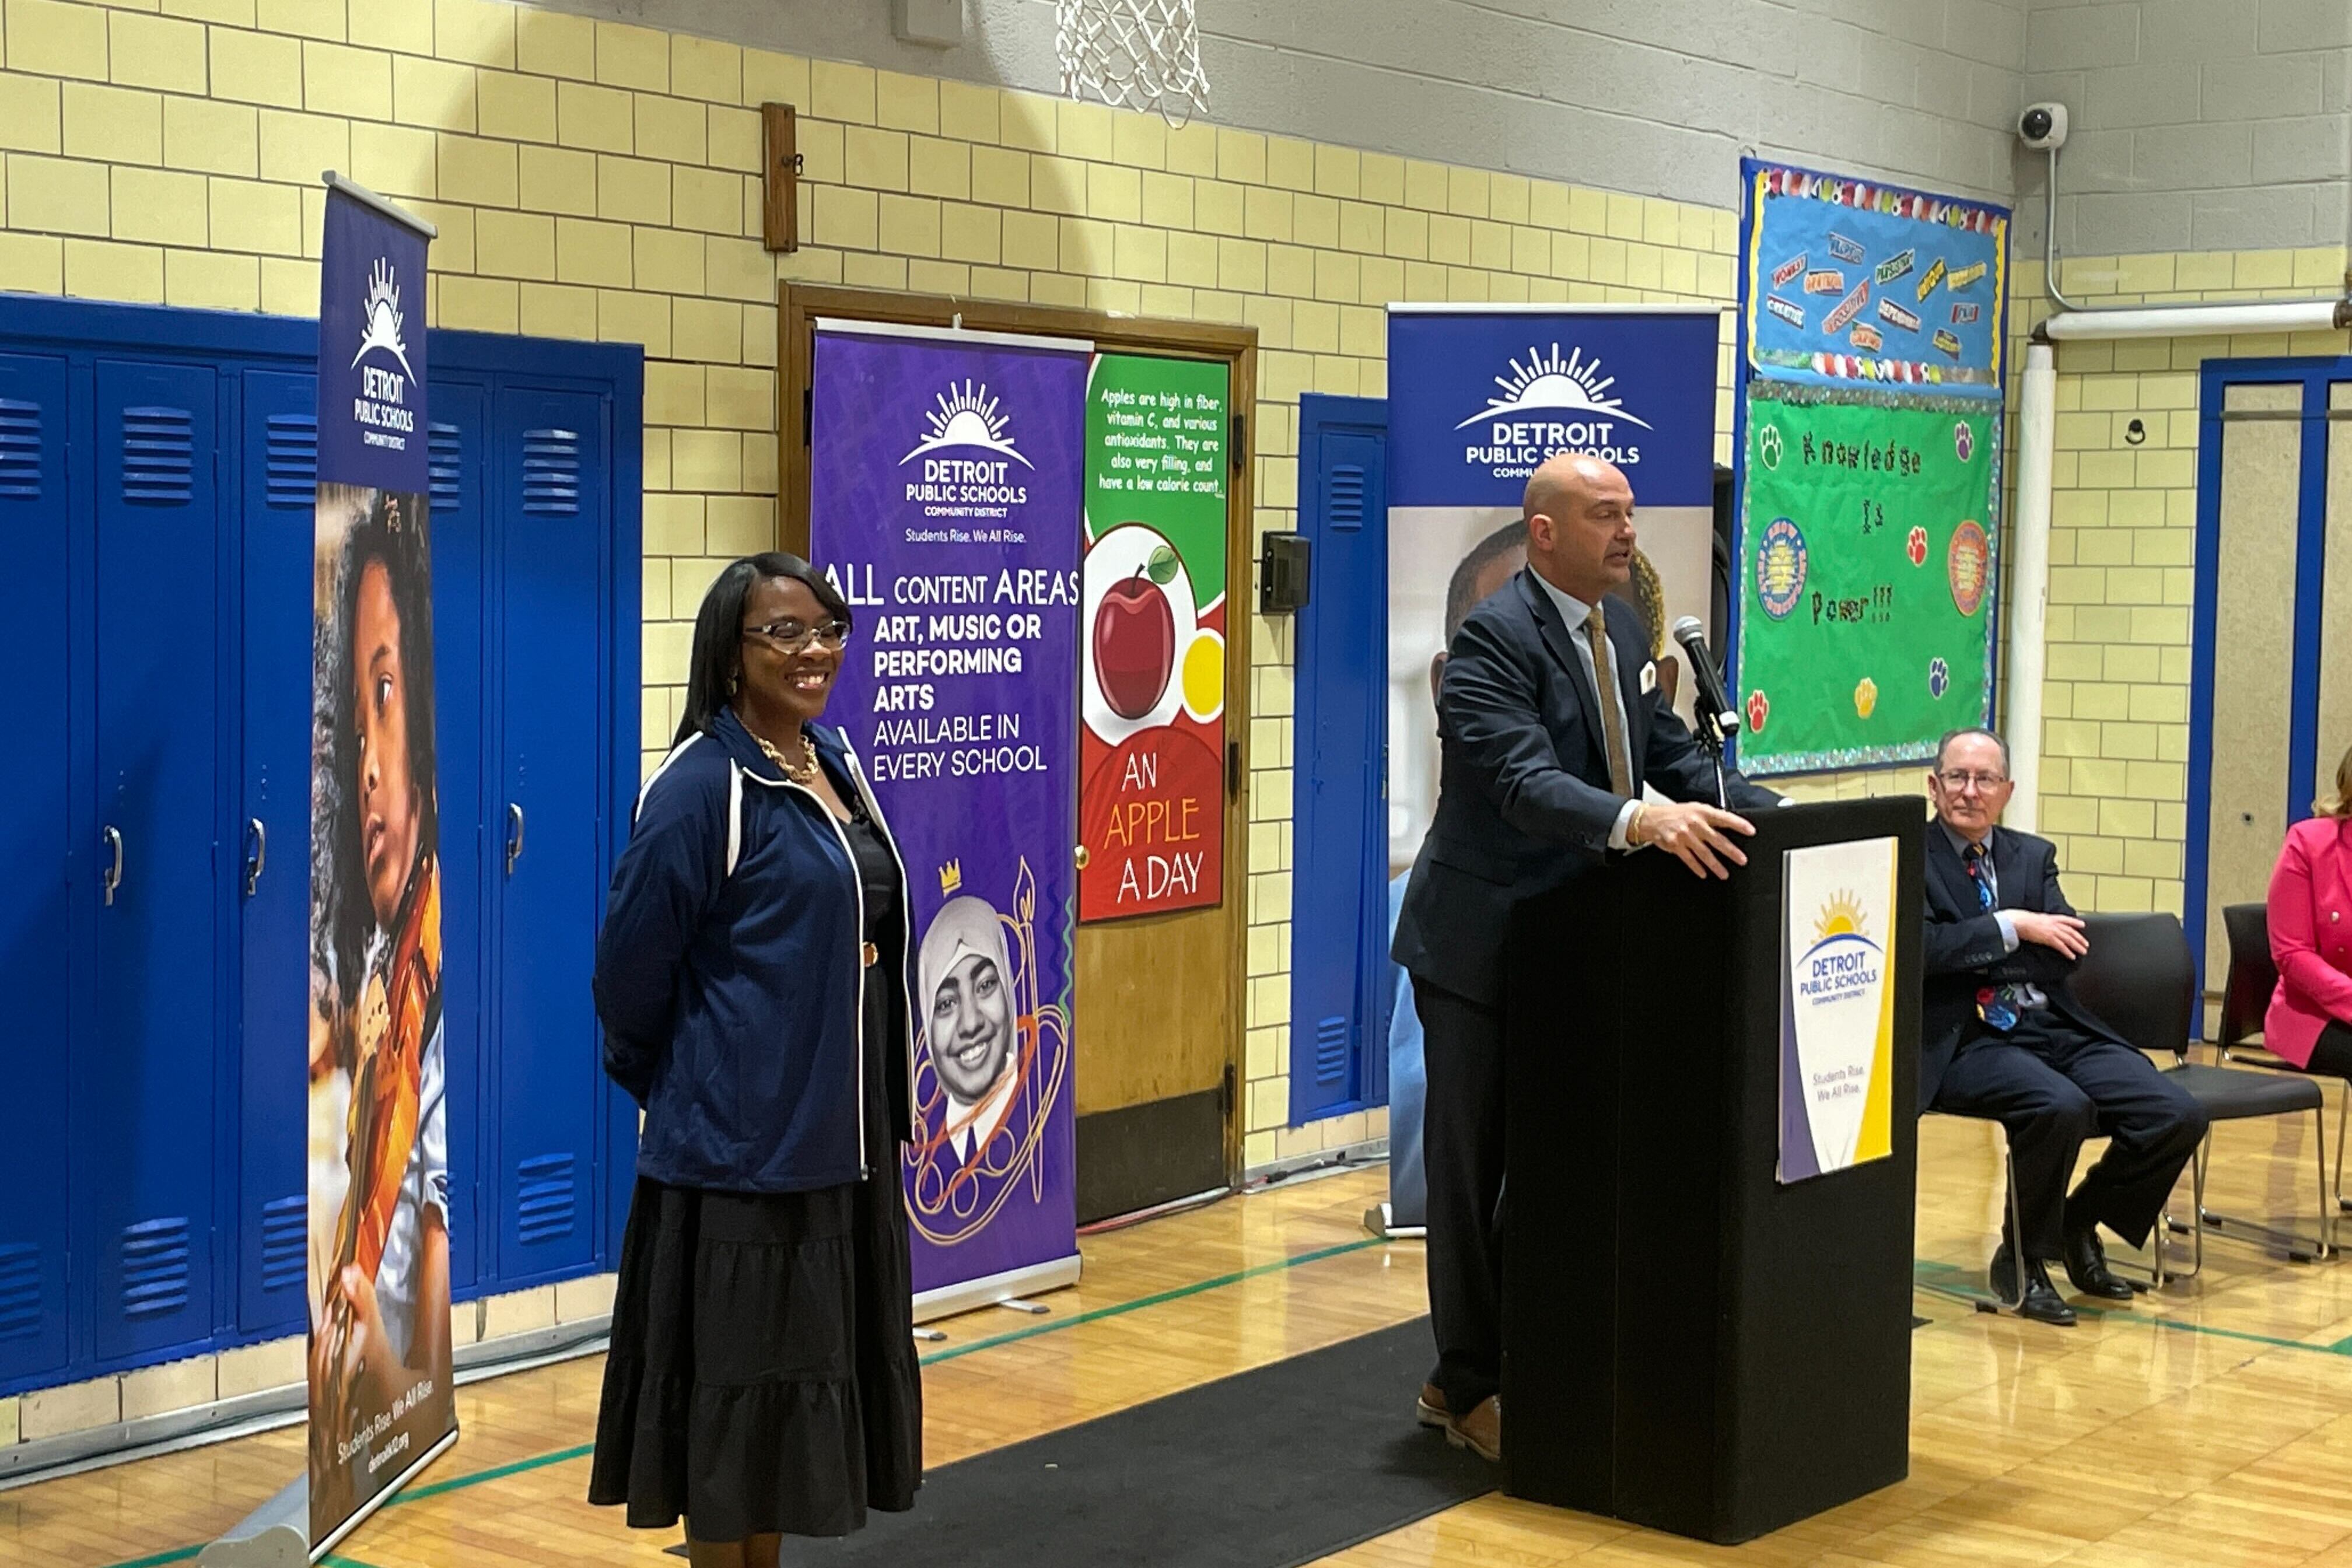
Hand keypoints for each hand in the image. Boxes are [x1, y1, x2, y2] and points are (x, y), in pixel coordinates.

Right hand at [1634, 801, 1754, 878]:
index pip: (1724, 817)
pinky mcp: (1674, 845)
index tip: (1751, 831)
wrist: (1651, 819)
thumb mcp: (1695, 809)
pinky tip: (1704, 873)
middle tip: (1742, 860)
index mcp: (1702, 812)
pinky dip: (1697, 867)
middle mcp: (1694, 823)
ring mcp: (1684, 835)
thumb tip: (1730, 826)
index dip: (1738, 824)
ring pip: (1703, 853)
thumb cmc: (1676, 814)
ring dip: (1715, 865)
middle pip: (1716, 839)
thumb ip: (1711, 818)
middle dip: (1730, 851)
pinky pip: (1689, 859)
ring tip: (1724, 874)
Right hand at [2012, 911, 2088, 958]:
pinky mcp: (2049, 938)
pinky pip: (2061, 946)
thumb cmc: (2022, 920)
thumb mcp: (2034, 918)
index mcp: (2050, 918)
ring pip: (2069, 939)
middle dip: (2079, 938)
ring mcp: (2052, 931)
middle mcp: (2053, 923)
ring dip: (2077, 946)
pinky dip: (2068, 952)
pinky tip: (2072, 956)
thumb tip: (2042, 925)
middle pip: (2070, 931)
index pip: (2066, 919)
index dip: (2075, 922)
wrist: (2018, 922)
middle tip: (2086, 944)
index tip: (2082, 925)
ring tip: (2083, 951)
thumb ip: (2042, 922)